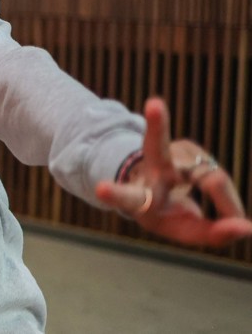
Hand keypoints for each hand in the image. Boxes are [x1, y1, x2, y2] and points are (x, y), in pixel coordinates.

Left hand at [96, 98, 251, 246]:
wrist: (158, 190)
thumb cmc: (169, 214)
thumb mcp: (183, 231)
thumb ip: (213, 235)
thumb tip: (247, 228)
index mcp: (138, 196)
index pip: (127, 197)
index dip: (115, 194)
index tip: (101, 189)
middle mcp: (151, 168)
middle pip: (156, 146)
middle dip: (157, 125)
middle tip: (155, 104)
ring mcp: (171, 153)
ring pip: (210, 176)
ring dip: (227, 203)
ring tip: (236, 222)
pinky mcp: (188, 146)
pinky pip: (219, 177)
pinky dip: (228, 198)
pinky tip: (231, 210)